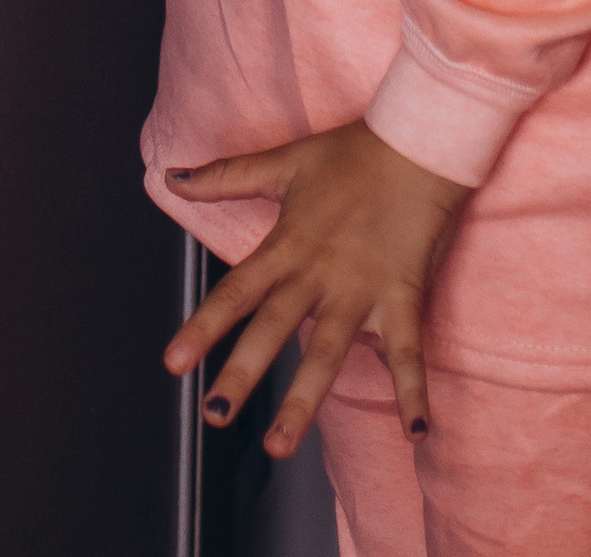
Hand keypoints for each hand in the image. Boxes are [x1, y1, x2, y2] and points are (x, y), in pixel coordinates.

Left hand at [164, 122, 469, 454]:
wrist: (420, 143)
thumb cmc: (352, 153)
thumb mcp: (285, 162)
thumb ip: (226, 176)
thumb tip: (170, 176)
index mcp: (288, 245)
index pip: (237, 292)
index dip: (204, 326)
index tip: (174, 363)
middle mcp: (319, 275)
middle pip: (274, 329)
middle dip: (243, 373)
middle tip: (214, 415)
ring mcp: (362, 291)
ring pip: (328, 352)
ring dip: (304, 401)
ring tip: (278, 446)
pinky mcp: (403, 297)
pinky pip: (408, 352)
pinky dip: (413, 392)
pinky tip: (415, 433)